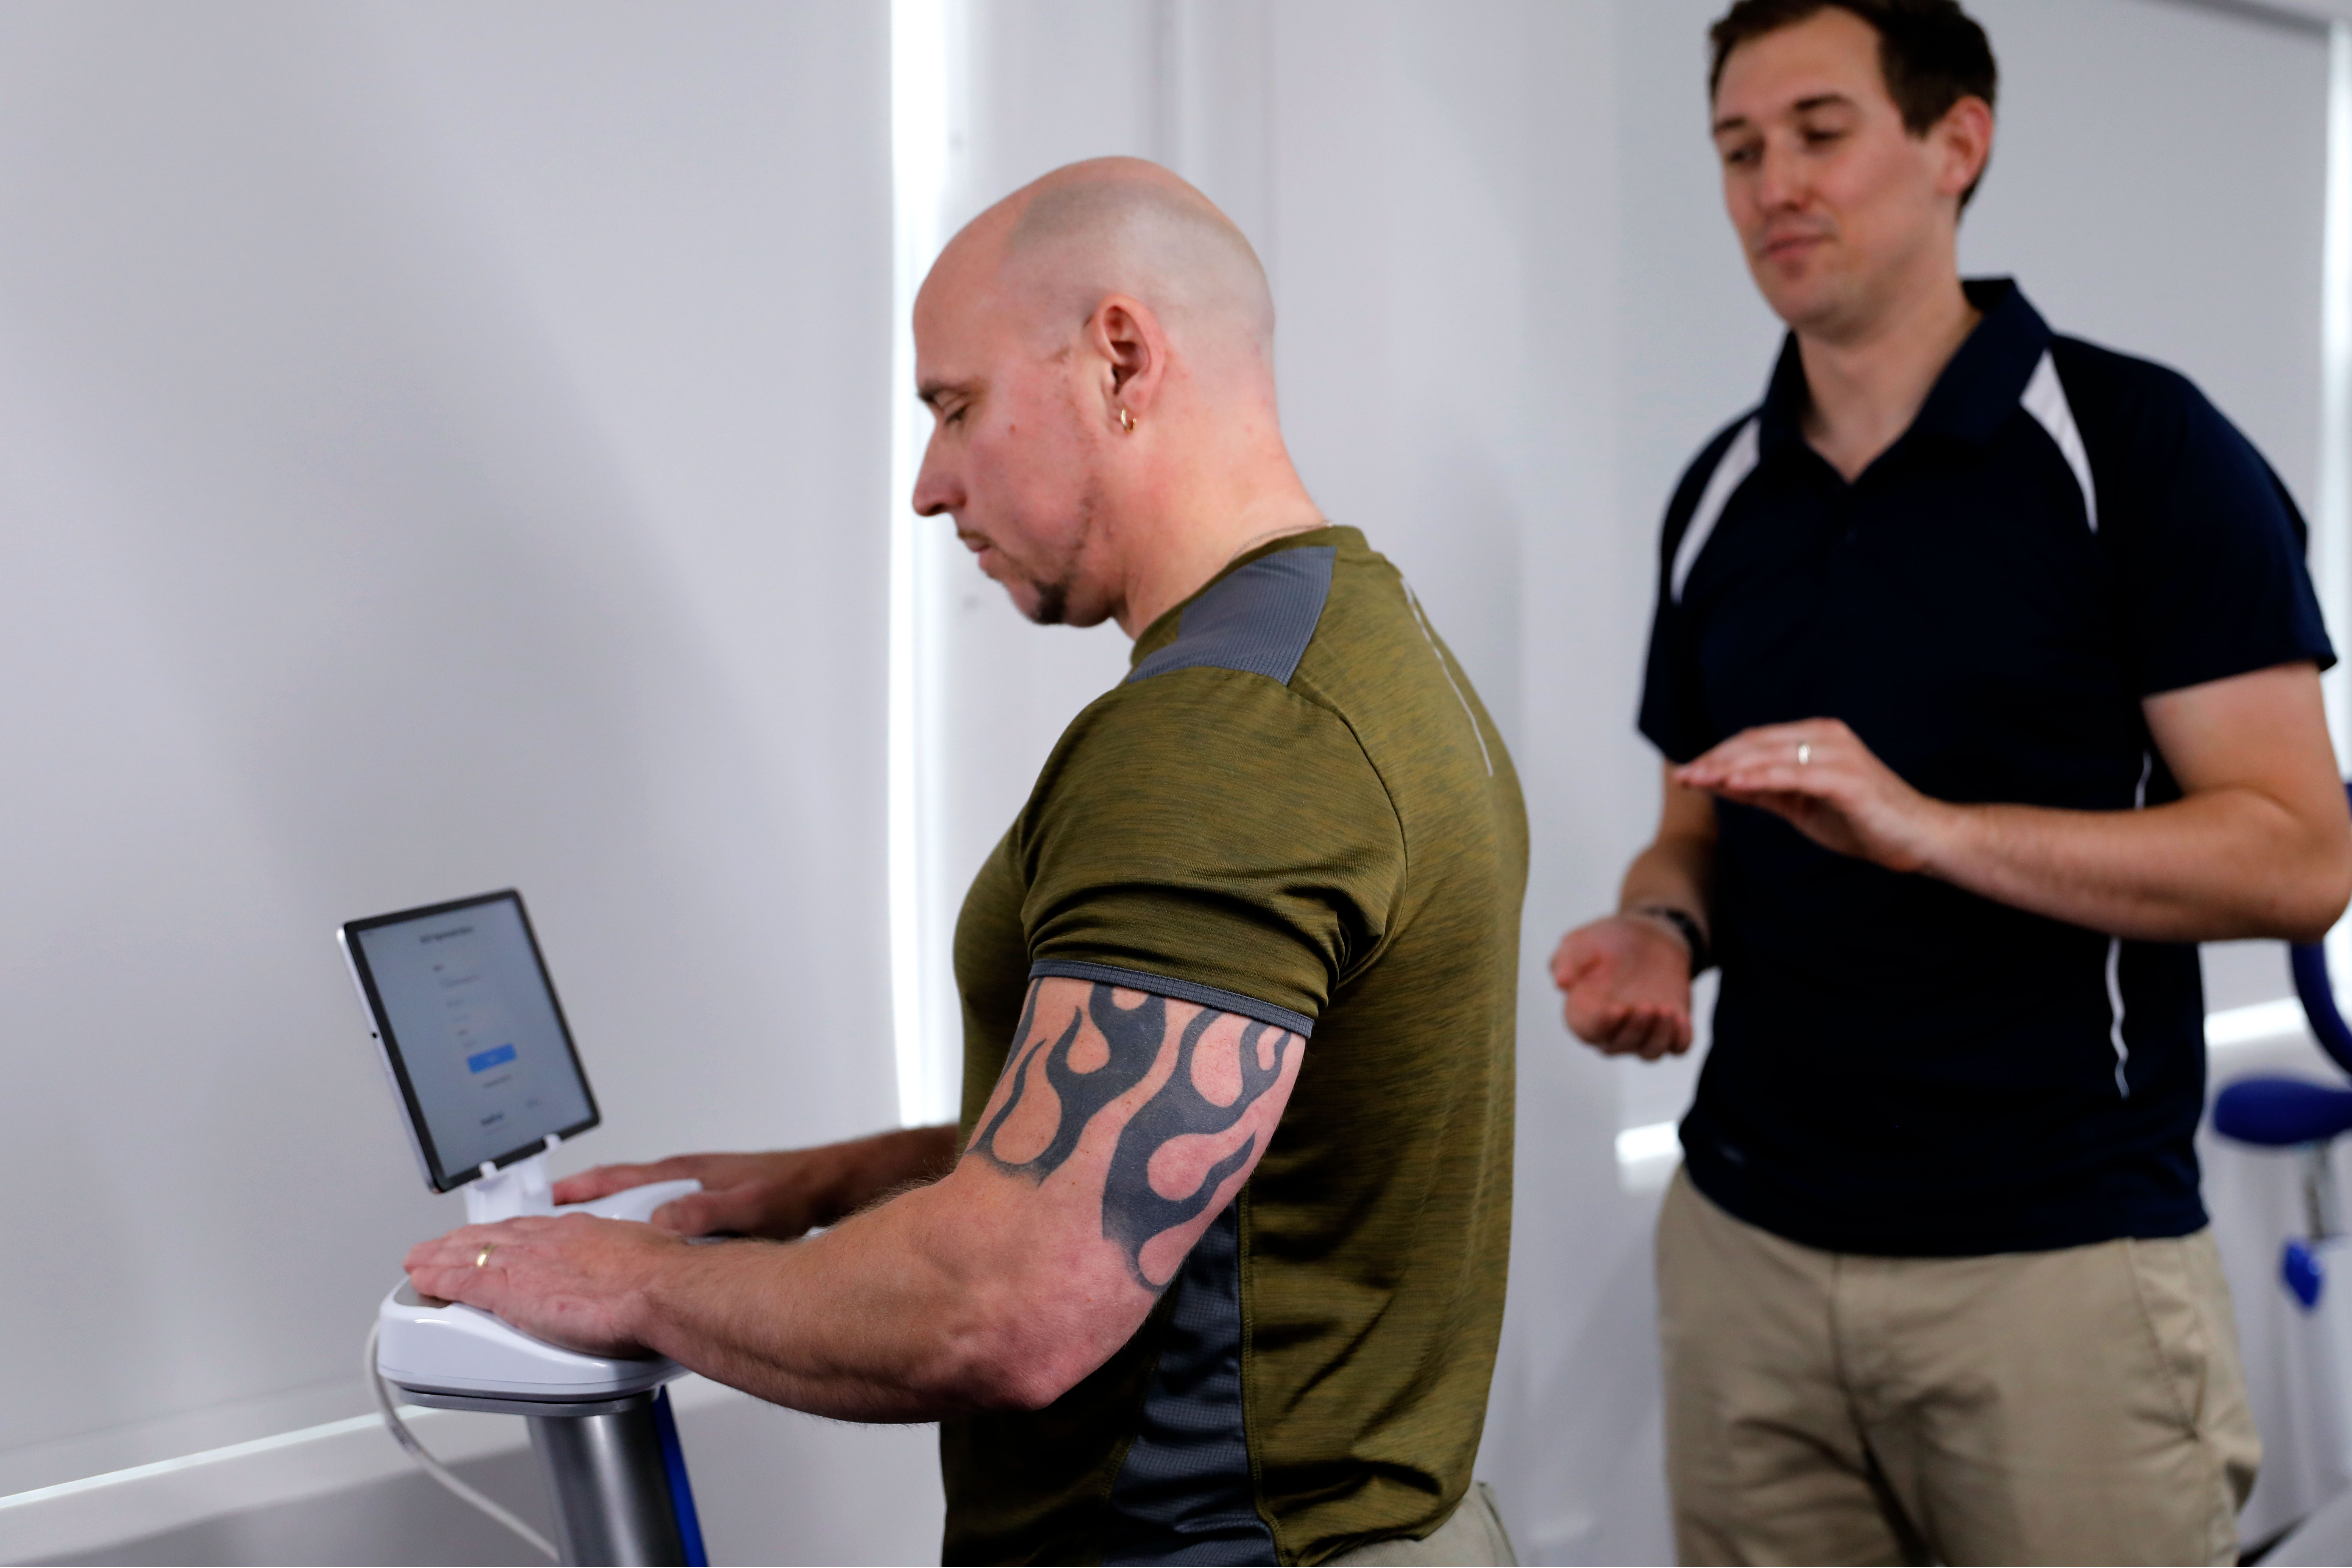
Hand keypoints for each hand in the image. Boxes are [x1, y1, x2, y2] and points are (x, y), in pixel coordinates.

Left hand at [403, 1213, 682, 1357]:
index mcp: (580, 1234)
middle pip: (493, 1236)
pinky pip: (462, 1281)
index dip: (507, 1235)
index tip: (496, 1240)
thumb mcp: (646, 1255)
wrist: (662, 1287)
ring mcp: (527, 1263)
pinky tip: (423, 1281)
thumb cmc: (664, 1277)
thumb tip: (644, 1271)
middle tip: (441, 1247)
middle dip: (463, 1241)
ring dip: (441, 1257)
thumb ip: (631, 1263)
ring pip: (470, 1253)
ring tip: (421, 1262)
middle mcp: (548, 1241)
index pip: (532, 1230)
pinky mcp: (510, 1290)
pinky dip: (439, 1280)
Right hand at [553, 1150, 835, 1238]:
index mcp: (678, 1174)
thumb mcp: (745, 1204)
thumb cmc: (789, 1191)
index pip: (611, 1179)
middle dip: (573, 1208)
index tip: (538, 1206)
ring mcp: (689, 1192)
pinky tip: (629, 1258)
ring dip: (602, 1224)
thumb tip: (661, 1220)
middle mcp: (678, 1179)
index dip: (574, 1193)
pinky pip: (653, 1220)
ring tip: (570, 1248)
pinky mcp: (703, 1209)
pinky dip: (632, 1235)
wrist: (821, 1188)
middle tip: (539, 1228)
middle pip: (611, 1191)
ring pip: (631, 1206)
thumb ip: (703, 1212)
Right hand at [1551, 914, 1693, 1058]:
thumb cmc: (1606, 941)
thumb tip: (1561, 982)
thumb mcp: (1580, 942)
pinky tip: (1680, 1017)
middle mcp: (1612, 1029)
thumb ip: (1567, 960)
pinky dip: (1680, 1038)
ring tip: (1666, 1010)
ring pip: (1649, 1053)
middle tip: (1646, 1004)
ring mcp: (1642, 1031)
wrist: (1647, 936)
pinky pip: (1677, 1047)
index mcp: (1583, 1012)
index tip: (1616, 1008)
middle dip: (1635, 1030)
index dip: (1602, 1026)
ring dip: (1658, 1037)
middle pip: (1619, 1046)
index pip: (1589, 1032)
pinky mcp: (1669, 1027)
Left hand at [1675, 719, 1952, 872]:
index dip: (1718, 754)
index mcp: (1816, 737)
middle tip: (1683, 775)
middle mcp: (1827, 737)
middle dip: (1716, 759)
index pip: (1755, 740)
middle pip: (1757, 743)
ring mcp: (1838, 755)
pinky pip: (1794, 775)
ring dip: (1729, 767)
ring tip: (1697, 778)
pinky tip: (1732, 784)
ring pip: (1770, 755)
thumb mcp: (1800, 804)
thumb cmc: (1860, 821)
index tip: (1687, 771)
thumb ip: (1764, 790)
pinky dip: (1760, 777)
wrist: (1916, 838)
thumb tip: (1719, 783)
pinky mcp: (1847, 779)